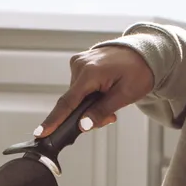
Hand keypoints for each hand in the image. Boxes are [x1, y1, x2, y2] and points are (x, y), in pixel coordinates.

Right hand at [36, 45, 154, 135]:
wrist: (145, 52)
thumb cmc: (139, 71)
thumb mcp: (125, 95)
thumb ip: (101, 111)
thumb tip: (82, 125)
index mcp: (90, 72)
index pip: (68, 102)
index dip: (54, 120)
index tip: (40, 133)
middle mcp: (79, 65)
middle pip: (73, 101)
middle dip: (87, 114)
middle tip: (110, 117)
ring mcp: (78, 62)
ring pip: (76, 95)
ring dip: (89, 105)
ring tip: (111, 100)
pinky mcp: (79, 63)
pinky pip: (79, 86)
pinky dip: (88, 94)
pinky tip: (103, 92)